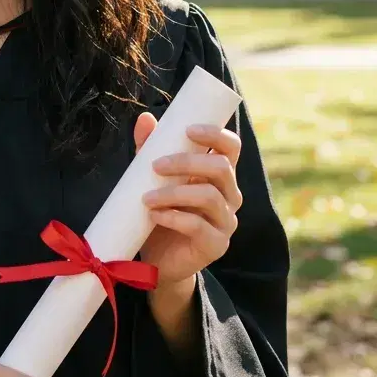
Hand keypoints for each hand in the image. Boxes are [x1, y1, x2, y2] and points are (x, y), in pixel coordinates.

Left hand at [134, 113, 242, 288]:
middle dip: (186, 162)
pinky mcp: (216, 244)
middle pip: (221, 168)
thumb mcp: (153, 177)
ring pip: (208, 196)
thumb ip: (151, 148)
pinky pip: (198, 225)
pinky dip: (173, 217)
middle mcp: (229, 195)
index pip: (231, 147)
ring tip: (147, 197)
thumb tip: (145, 118)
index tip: (188, 130)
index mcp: (219, 174)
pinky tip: (154, 215)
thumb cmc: (161, 210)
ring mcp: (226, 221)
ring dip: (173, 193)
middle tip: (155, 165)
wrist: (159, 258)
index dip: (216, 134)